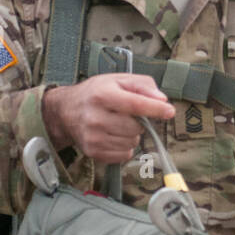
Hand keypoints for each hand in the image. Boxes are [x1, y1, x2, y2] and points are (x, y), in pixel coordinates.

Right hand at [42, 73, 174, 164]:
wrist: (65, 111)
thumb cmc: (96, 93)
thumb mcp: (117, 80)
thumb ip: (143, 85)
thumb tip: (162, 100)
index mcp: (102, 95)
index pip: (135, 104)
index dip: (155, 109)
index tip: (169, 111)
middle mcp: (95, 117)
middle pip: (136, 127)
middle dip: (139, 122)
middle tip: (126, 114)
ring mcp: (93, 137)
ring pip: (132, 142)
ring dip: (132, 135)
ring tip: (117, 124)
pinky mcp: (93, 152)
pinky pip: (124, 154)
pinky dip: (125, 146)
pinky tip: (113, 135)